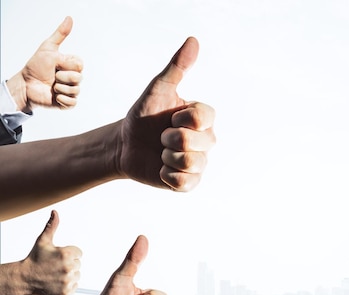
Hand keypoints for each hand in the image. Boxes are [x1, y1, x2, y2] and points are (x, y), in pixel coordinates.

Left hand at [12, 16, 82, 111]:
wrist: (26, 84)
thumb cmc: (36, 66)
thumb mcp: (48, 48)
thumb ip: (60, 34)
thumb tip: (70, 18)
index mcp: (72, 66)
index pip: (80, 65)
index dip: (67, 64)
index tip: (56, 64)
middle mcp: (74, 79)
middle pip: (79, 78)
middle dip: (62, 76)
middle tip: (53, 76)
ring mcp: (72, 91)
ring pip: (75, 90)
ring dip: (59, 88)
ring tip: (51, 86)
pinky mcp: (68, 104)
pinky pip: (73, 102)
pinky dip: (62, 99)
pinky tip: (54, 97)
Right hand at [20, 210, 81, 294]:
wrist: (24, 278)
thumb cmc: (34, 259)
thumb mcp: (43, 241)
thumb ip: (52, 226)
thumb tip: (55, 212)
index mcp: (67, 254)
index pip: (79, 253)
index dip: (69, 254)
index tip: (58, 257)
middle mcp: (69, 267)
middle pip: (78, 264)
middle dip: (68, 263)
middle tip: (55, 265)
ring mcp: (67, 281)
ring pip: (77, 275)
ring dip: (69, 274)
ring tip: (55, 273)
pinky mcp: (66, 292)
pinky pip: (75, 286)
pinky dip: (68, 285)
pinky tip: (57, 281)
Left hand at [117, 37, 215, 191]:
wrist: (125, 144)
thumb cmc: (144, 116)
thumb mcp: (157, 90)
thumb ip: (176, 67)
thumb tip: (193, 41)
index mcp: (204, 118)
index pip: (202, 118)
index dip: (180, 118)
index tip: (169, 117)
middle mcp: (207, 140)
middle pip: (194, 141)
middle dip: (168, 138)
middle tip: (161, 136)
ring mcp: (200, 163)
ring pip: (190, 163)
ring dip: (166, 157)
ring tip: (161, 153)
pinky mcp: (189, 183)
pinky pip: (184, 183)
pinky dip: (167, 176)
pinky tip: (161, 169)